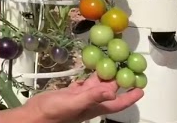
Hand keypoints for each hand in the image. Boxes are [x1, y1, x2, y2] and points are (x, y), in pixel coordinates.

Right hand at [0, 73, 143, 122]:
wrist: (34, 115)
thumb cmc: (55, 112)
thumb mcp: (76, 102)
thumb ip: (94, 95)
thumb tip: (113, 92)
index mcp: (95, 106)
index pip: (118, 103)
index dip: (131, 97)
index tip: (142, 88)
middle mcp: (91, 101)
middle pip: (110, 90)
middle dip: (120, 80)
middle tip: (129, 66)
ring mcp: (81, 97)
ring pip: (98, 84)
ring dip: (106, 74)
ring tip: (114, 61)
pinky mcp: (71, 92)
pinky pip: (85, 82)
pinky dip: (90, 74)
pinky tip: (92, 66)